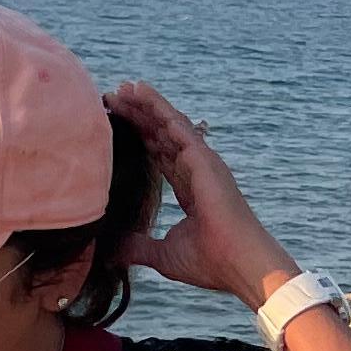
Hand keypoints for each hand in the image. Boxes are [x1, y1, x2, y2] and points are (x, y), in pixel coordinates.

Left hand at [108, 82, 292, 310]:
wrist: (238, 264)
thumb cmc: (210, 262)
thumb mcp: (163, 254)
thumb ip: (139, 247)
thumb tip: (112, 252)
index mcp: (191, 190)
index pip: (161, 157)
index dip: (141, 140)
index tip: (119, 126)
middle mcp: (197, 171)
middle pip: (162, 136)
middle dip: (138, 117)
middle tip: (113, 98)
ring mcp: (202, 163)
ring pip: (168, 124)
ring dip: (145, 105)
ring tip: (122, 87)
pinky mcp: (204, 159)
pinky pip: (177, 126)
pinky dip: (158, 107)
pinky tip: (140, 91)